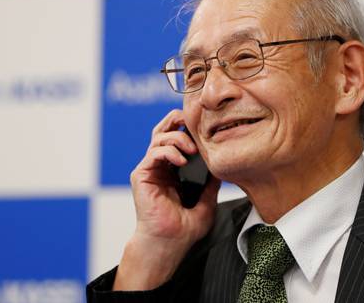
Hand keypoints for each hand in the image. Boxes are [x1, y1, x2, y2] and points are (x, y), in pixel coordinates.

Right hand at [113, 109, 220, 290]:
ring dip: (178, 138)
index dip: (189, 129)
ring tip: (192, 151)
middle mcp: (159, 166)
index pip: (177, 137)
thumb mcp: (206, 202)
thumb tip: (222, 167)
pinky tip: (182, 161)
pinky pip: (154, 153)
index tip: (206, 131)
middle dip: (177, 120)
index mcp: (173, 169)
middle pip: (164, 129)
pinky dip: (169, 151)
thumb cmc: (184, 229)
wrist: (168, 243)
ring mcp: (149, 169)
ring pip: (159, 137)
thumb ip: (211, 183)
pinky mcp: (141, 175)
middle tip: (194, 124)